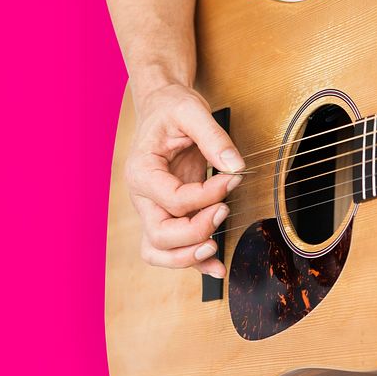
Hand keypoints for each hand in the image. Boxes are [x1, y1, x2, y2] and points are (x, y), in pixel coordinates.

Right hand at [125, 83, 244, 276]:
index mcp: (141, 171)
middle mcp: (142, 196)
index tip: (234, 178)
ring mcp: (152, 209)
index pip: (174, 200)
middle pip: (161, 234)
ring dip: (188, 257)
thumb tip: (235, 166)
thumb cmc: (172, 108)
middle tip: (225, 210)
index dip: (208, 196)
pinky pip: (172, 249)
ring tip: (216, 251)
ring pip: (158, 251)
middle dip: (197, 231)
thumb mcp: (192, 111)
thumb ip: (213, 137)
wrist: (163, 107)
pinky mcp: (167, 215)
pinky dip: (193, 263)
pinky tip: (217, 267)